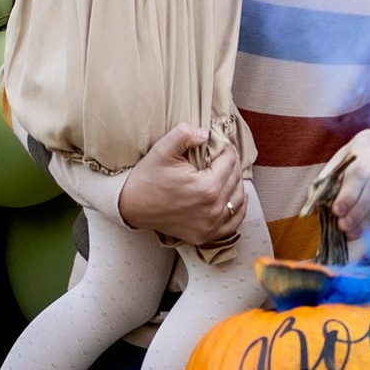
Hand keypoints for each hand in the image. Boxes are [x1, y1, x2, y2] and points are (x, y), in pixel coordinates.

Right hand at [118, 127, 251, 250]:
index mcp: (206, 187)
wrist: (132, 206)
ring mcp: (210, 225)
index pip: (230, 162)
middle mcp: (212, 209)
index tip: (219, 144)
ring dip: (237, 184)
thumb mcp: (162, 149)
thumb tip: (205, 134)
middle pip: (235, 180)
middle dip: (231, 164)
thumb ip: (184, 135)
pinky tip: (235, 198)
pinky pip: (232, 223)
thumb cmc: (147, 178)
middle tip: (222, 156)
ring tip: (228, 173)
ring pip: (238, 200)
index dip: (226, 149)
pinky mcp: (205, 235)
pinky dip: (237, 210)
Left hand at [324, 117, 369, 238]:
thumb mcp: (344, 158)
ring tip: (354, 231)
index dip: (348, 194)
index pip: (358, 171)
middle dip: (359, 210)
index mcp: (367, 142)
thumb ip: (328, 179)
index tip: (336, 212)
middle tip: (345, 226)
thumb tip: (313, 207)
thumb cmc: (363, 156)